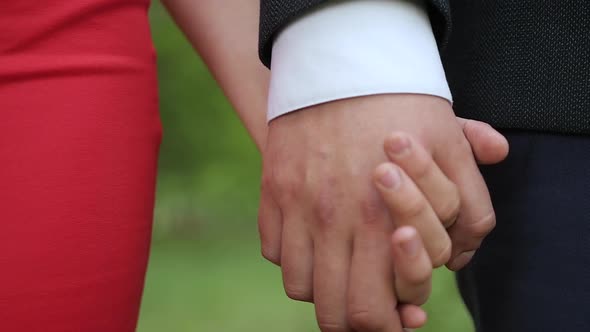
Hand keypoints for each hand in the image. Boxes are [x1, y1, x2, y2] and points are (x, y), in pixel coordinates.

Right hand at [258, 94, 507, 330]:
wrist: (340, 65)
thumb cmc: (399, 105)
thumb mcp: (448, 143)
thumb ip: (468, 197)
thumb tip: (462, 252)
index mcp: (381, 219)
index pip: (373, 310)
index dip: (385, 326)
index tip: (395, 317)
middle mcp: (333, 221)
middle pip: (332, 310)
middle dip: (352, 320)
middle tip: (364, 307)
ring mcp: (297, 208)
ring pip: (300, 286)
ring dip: (321, 288)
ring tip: (338, 271)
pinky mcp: (273, 193)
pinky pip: (274, 251)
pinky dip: (294, 257)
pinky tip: (312, 240)